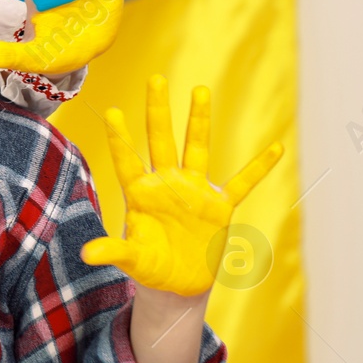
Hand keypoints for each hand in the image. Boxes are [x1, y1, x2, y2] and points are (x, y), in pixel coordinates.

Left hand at [82, 74, 283, 296]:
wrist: (178, 284)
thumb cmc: (149, 267)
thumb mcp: (132, 260)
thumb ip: (114, 251)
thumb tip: (86, 255)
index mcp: (140, 194)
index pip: (127, 160)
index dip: (120, 138)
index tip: (111, 111)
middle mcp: (166, 184)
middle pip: (161, 140)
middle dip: (158, 110)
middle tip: (155, 78)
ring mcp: (194, 191)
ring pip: (197, 148)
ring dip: (199, 120)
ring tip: (200, 90)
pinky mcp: (220, 207)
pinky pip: (243, 184)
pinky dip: (259, 168)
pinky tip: (276, 148)